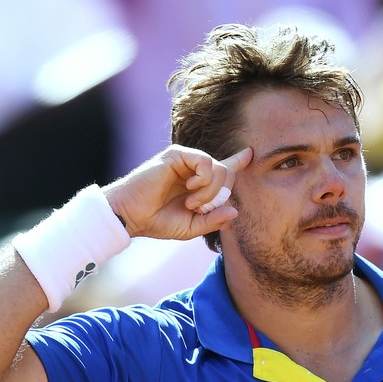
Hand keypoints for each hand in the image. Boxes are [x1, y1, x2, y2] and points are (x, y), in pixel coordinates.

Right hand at [105, 145, 252, 240]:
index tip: (250, 154)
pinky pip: (206, 162)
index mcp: (198, 184)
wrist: (132, 216)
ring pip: (219, 169)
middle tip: (199, 209)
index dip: (238, 161)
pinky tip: (190, 188)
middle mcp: (194, 170)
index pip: (224, 169)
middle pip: (227, 173)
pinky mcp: (177, 155)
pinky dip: (203, 180)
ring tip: (192, 204)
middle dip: (220, 195)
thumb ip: (213, 221)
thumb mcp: (191, 227)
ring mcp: (186, 161)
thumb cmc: (158, 221)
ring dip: (210, 192)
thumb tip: (235, 212)